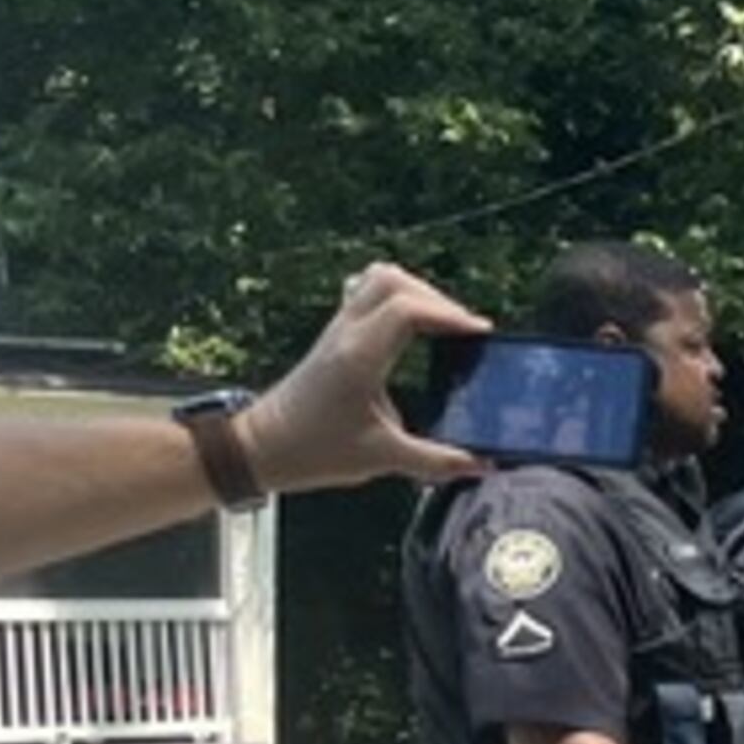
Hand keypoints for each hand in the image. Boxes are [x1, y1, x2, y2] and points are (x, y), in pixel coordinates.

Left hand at [242, 263, 491, 495]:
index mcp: (359, 357)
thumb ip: (437, 460)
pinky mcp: (335, 337)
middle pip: (393, 281)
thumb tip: (481, 463)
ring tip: (442, 323)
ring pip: (377, 280)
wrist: (262, 447)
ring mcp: (338, 330)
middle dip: (437, 298)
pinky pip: (365, 294)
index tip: (480, 334)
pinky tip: (411, 325)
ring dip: (415, 292)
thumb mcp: (383, 459)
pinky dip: (395, 299)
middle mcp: (346, 334)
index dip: (450, 315)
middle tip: (463, 330)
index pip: (408, 310)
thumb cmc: (313, 450)